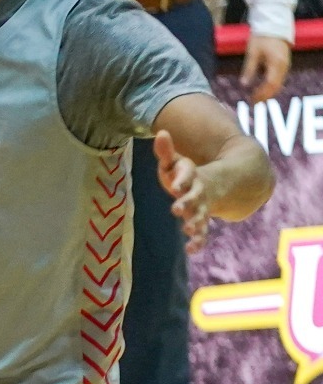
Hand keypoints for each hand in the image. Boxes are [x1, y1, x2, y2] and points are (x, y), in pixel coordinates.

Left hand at [154, 129, 214, 251]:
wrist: (222, 184)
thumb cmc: (188, 174)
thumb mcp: (178, 162)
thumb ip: (167, 152)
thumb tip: (160, 132)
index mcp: (192, 176)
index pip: (186, 175)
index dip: (180, 179)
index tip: (175, 186)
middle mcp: (199, 192)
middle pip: (193, 196)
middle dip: (186, 202)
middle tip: (177, 210)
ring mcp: (203, 208)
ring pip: (200, 216)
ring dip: (194, 223)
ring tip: (189, 230)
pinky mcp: (202, 221)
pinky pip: (203, 233)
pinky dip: (198, 241)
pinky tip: (192, 250)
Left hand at [242, 34, 291, 103]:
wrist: (273, 27)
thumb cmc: (261, 38)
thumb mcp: (252, 53)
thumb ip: (249, 69)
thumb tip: (243, 85)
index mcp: (276, 63)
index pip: (270, 84)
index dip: (261, 93)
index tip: (251, 99)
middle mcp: (283, 66)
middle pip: (276, 86)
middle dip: (264, 96)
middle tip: (252, 103)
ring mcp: (285, 66)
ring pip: (278, 84)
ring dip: (268, 93)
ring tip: (255, 99)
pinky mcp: (283, 65)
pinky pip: (278, 79)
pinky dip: (270, 87)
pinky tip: (261, 90)